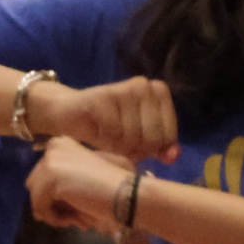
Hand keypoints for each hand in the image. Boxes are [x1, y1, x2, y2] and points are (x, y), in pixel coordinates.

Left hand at [26, 137, 133, 232]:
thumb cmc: (116, 186)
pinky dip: (54, 218)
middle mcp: (54, 147)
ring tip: (75, 220)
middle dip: (52, 202)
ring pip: (35, 196)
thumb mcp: (85, 173)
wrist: (129, 194)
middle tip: (74, 215)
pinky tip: (73, 219)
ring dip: (53, 212)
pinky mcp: (50, 179)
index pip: (42, 174)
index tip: (76, 204)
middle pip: (36, 184)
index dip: (55, 193)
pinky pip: (39, 206)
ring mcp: (50, 161)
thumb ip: (63, 179)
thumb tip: (40, 206)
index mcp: (62, 143)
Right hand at [27, 76, 180, 162]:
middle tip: (121, 143)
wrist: (68, 114)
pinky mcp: (103, 96)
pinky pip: (114, 131)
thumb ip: (161, 147)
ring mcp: (124, 89)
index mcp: (159, 92)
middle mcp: (144, 86)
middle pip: (153, 137)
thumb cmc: (109, 128)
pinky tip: (98, 132)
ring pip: (133, 136)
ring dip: (119, 146)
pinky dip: (106, 140)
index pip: (170, 135)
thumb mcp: (140, 140)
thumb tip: (174, 157)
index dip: (153, 149)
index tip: (139, 145)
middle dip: (136, 149)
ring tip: (109, 137)